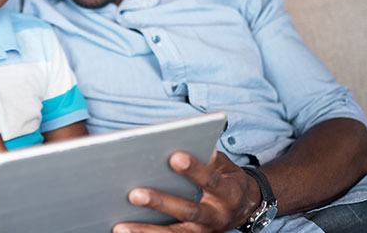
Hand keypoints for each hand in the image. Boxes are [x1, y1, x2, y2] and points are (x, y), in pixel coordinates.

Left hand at [113, 151, 259, 232]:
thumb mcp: (226, 166)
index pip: (211, 180)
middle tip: (134, 194)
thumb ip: (209, 157)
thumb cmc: (227, 180)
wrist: (245, 208)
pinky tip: (123, 231)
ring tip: (120, 226)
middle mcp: (217, 216)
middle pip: (189, 211)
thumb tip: (188, 141)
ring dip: (147, 231)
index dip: (195, 170)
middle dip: (161, 203)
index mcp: (228, 193)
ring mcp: (204, 232)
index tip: (174, 157)